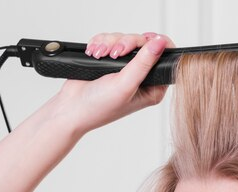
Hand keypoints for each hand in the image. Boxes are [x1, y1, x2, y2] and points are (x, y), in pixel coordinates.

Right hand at [55, 32, 176, 135]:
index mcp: (153, 87)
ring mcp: (125, 68)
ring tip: (99, 55)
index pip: (166, 59)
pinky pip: (110, 39)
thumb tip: (161, 44)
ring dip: (109, 43)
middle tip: (115, 53)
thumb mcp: (125, 85)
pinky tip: (94, 53)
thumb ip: (144, 63)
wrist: (71, 107)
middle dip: (126, 43)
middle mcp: (141, 77)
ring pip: (125, 39)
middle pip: (144, 43)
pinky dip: (100, 43)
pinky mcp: (110, 61)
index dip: (158, 45)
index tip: (146, 40)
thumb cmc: (99, 106)